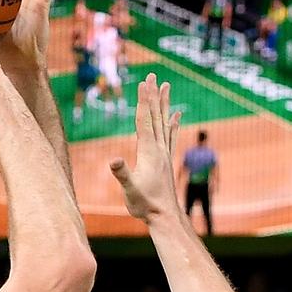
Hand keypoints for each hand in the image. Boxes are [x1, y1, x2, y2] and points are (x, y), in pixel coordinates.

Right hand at [110, 74, 181, 222]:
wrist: (165, 216)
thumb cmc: (145, 204)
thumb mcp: (129, 190)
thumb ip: (122, 174)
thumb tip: (113, 160)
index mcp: (148, 151)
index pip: (145, 120)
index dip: (143, 101)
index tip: (144, 82)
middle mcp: (159, 148)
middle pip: (155, 116)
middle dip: (153, 95)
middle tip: (153, 75)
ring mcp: (164, 153)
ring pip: (165, 122)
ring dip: (164, 104)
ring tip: (166, 86)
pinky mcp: (166, 160)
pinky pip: (171, 135)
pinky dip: (174, 123)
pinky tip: (178, 115)